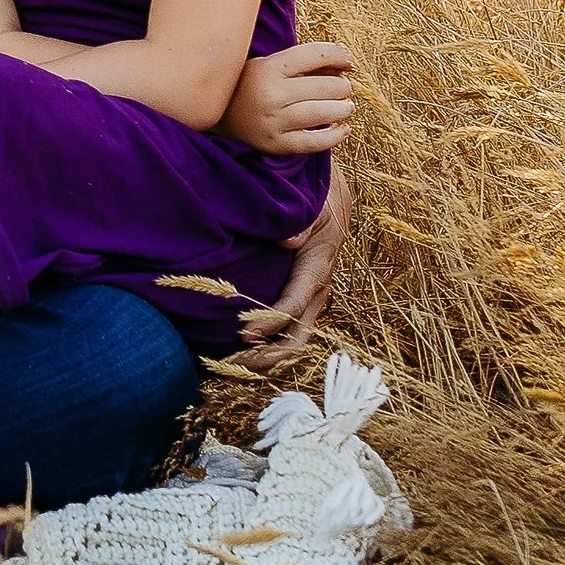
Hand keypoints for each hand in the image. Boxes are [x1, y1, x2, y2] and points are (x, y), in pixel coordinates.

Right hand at [222, 40, 355, 154]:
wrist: (216, 115)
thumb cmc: (250, 85)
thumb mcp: (269, 65)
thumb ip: (305, 64)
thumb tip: (346, 66)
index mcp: (268, 68)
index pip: (315, 55)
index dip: (340, 56)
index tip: (348, 62)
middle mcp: (270, 94)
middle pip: (326, 86)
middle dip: (342, 86)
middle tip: (342, 89)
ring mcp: (272, 121)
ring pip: (324, 113)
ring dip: (343, 109)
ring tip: (345, 107)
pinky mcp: (275, 144)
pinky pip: (314, 142)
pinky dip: (335, 136)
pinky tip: (342, 129)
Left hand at [240, 156, 352, 364]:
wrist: (330, 194)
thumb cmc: (315, 197)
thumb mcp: (311, 204)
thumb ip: (299, 220)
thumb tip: (288, 240)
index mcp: (317, 268)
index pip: (295, 304)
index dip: (270, 322)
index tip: (243, 334)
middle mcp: (317, 288)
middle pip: (297, 334)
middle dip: (269, 354)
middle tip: (236, 366)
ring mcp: (310, 295)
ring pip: (293, 337)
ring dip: (267, 355)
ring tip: (234, 370)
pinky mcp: (301, 294)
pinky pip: (287, 326)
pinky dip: (268, 342)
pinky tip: (242, 352)